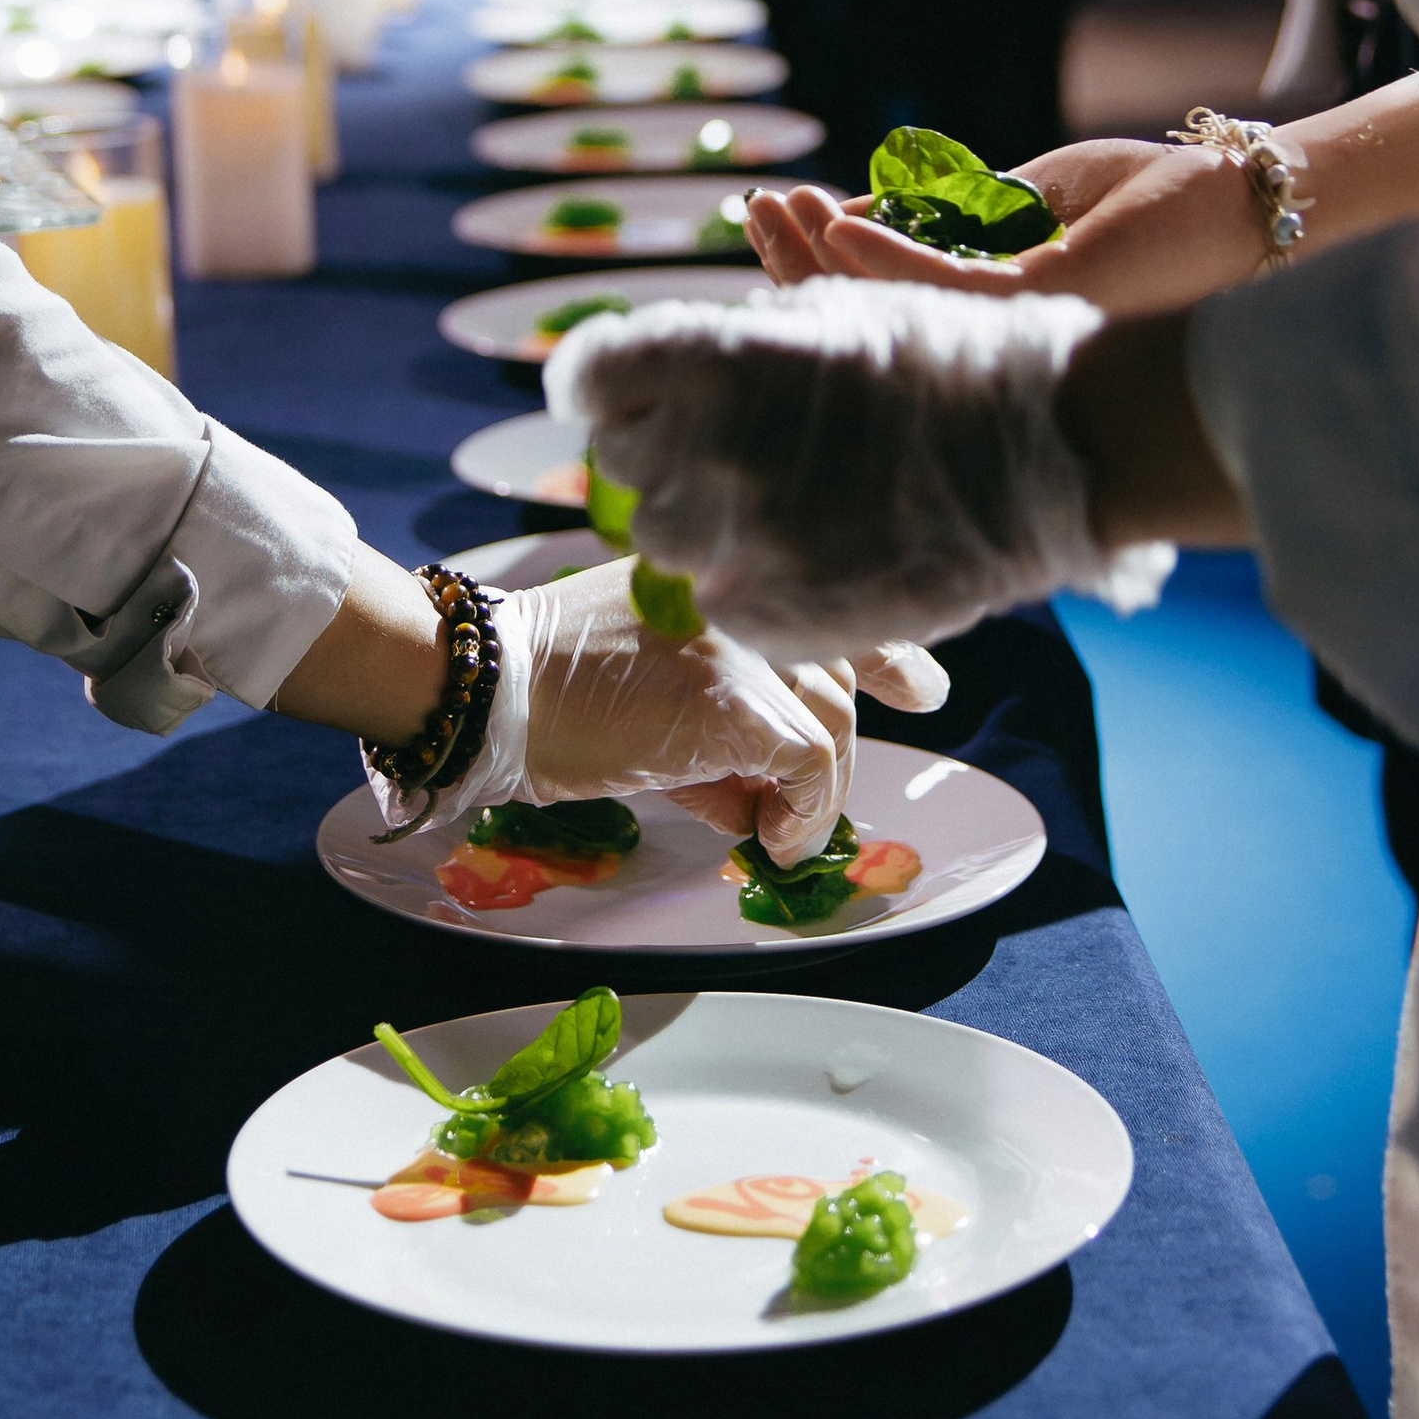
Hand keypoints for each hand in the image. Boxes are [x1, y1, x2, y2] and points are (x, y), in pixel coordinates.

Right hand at [480, 556, 862, 860]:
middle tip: (801, 811)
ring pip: (831, 726)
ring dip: (807, 793)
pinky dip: (801, 814)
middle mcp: (744, 598)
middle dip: (832, 752)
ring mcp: (744, 647)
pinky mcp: (735, 705)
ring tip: (762, 829)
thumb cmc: (551, 685)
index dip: (889, 653)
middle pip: (834, 679)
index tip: (922, 691)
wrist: (496, 689)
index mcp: (724, 579)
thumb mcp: (651, 666)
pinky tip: (769, 840)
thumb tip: (769, 793)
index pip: (830, 605)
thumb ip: (721, 703)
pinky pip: (809, 767)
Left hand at [548, 280, 1155, 657]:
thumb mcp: (822, 316)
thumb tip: (656, 365)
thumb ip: (725, 343)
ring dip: (704, 517)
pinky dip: (751, 579)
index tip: (627, 391)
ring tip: (778, 498)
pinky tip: (810, 549)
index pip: (592, 378)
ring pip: (666, 540)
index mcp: (708, 362)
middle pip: (623, 463)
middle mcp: (705, 453)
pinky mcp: (775, 618)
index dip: (609, 382)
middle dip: (662, 448)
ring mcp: (738, 544)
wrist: (1049, 447)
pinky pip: (722, 602)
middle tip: (726, 443)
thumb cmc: (940, 360)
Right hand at [749, 141, 1269, 318]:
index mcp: (1009, 326)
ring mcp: (1030, 332)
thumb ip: (960, 211)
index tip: (781, 216)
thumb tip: (863, 208)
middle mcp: (1012, 346)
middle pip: (882, 319)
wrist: (1256, 197)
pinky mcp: (1053, 302)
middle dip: (805, 269)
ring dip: (826, 258)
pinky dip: (886, 256)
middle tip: (753, 212)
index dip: (829, 271)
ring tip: (776, 209)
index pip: (898, 308)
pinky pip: (947, 286)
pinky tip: (837, 226)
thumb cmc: (1166, 193)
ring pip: (900, 308)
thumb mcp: (1042, 192)